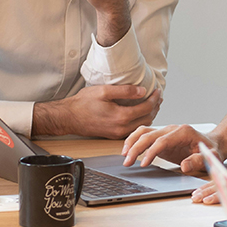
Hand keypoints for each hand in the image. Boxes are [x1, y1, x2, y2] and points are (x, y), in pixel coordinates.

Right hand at [34, 85, 160, 138]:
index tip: (158, 90)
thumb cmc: (83, 103)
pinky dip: (140, 121)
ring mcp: (118, 134)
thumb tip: (142, 90)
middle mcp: (122, 128)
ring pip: (141, 126)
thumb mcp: (104, 91)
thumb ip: (125, 91)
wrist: (68, 118)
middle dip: (155, 107)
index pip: (146, 108)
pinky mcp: (113, 135)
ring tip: (152, 104)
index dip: (154, 98)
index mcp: (121, 117)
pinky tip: (140, 113)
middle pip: (147, 119)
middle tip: (158, 97)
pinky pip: (133, 129)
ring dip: (149, 115)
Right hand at [121, 123, 221, 169]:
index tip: (143, 163)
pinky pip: (145, 136)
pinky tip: (128, 151)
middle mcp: (172, 129)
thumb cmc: (212, 150)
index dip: (151, 151)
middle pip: (149, 135)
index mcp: (183, 132)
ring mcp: (165, 132)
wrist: (213, 144)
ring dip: (132, 142)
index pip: (162, 140)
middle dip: (136, 148)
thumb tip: (184, 166)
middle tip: (127, 163)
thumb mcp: (212, 157)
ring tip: (124, 156)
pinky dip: (134, 141)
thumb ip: (198, 161)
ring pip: (144, 132)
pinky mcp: (161, 137)